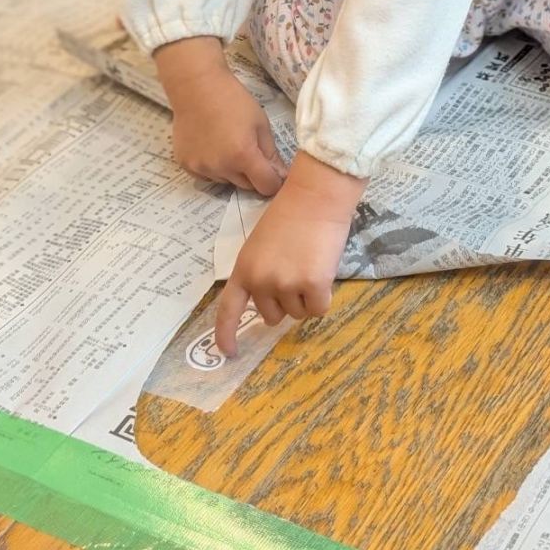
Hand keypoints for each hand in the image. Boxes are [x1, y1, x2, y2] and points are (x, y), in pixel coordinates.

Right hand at [154, 37, 286, 195]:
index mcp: (243, 156)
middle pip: (246, 186)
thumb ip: (271, 153)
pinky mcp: (186, 165)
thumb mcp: (260, 123)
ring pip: (226, 181)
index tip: (275, 172)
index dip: (274, 181)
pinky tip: (212, 147)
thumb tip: (281, 175)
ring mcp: (201, 168)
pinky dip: (213, 168)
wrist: (196, 86)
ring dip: (232, 171)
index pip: (266, 187)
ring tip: (228, 144)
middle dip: (253, 175)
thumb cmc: (233, 100)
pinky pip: (207, 176)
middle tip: (251, 151)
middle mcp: (221, 167)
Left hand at [214, 151, 367, 355]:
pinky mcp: (313, 285)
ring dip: (306, 297)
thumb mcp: (261, 244)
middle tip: (296, 272)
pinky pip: (319, 309)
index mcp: (244, 269)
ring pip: (298, 313)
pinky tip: (324, 270)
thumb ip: (260, 272)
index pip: (228, 310)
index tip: (228, 353)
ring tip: (310, 263)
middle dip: (285, 302)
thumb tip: (272, 304)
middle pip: (272, 316)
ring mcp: (286, 284)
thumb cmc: (290, 214)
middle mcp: (261, 281)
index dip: (226, 334)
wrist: (315, 196)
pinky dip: (323, 296)